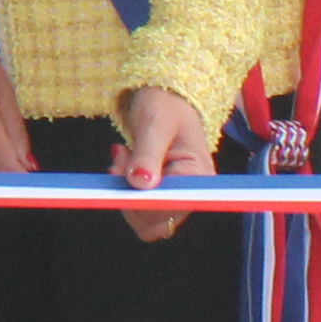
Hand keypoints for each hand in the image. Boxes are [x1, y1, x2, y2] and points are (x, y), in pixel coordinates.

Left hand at [110, 83, 217, 244]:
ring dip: (124, 190)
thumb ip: (147, 154)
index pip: (169, 210)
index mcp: (198, 178)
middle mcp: (191, 193)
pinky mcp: (161, 196)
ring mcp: (176, 197)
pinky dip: (124, 189)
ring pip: (141, 217)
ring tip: (125, 155)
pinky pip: (137, 207)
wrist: (165, 100)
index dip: (141, 203)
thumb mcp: (155, 124)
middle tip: (122, 159)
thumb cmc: (166, 106)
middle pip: (154, 221)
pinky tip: (125, 162)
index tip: (126, 175)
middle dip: (129, 195)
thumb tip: (140, 184)